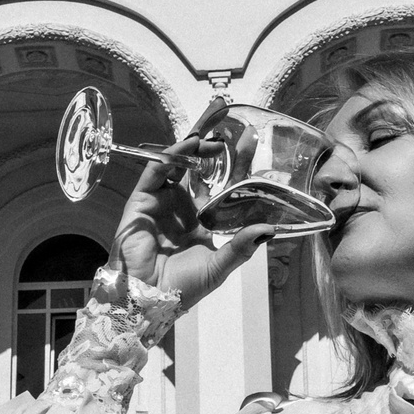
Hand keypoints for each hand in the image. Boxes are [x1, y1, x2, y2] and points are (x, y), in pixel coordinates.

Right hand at [114, 97, 279, 309]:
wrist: (149, 300)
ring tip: (211, 131)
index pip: (221, 181)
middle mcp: (182, 204)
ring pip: (178, 162)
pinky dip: (170, 156)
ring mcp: (162, 200)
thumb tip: (270, 229)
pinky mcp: (142, 200)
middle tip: (224, 114)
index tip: (249, 138)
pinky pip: (156, 172)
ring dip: (193, 143)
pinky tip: (187, 145)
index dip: (234, 160)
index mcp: (202, 217)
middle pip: (198, 163)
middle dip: (210, 138)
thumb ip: (241, 246)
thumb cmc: (182, 288)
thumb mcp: (219, 266)